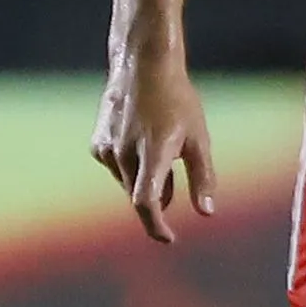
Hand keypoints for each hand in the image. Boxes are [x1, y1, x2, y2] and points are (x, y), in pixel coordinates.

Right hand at [92, 52, 216, 242]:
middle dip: (158, 201)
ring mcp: (107, 148)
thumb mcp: (199, 139)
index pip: (147, 200)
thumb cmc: (178, 102)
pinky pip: (117, 169)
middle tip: (174, 188)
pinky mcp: (98, 144)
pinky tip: (142, 145)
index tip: (168, 238)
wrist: (142, 68)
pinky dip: (132, 169)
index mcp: (153, 151)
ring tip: (163, 154)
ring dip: (146, 183)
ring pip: (128, 183)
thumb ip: (203, 177)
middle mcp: (125, 152)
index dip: (156, 225)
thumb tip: (207, 213)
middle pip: (140, 195)